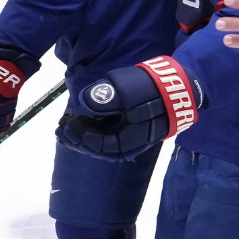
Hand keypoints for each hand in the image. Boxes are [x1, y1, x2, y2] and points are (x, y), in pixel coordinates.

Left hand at [57, 57, 199, 160]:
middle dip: (76, 139)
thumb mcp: (126, 91)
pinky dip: (94, 131)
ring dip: (83, 136)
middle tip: (60, 130)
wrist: (178, 90)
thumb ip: (103, 98)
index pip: (95, 145)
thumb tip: (82, 103)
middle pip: (96, 148)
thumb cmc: (152, 92)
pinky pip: (108, 136)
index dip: (78, 135)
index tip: (66, 123)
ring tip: (67, 128)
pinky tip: (84, 122)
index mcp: (125, 142)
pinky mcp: (131, 132)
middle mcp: (126, 147)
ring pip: (101, 144)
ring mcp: (129, 141)